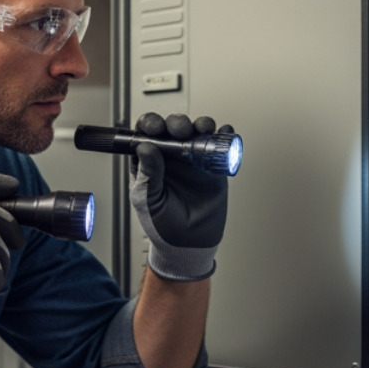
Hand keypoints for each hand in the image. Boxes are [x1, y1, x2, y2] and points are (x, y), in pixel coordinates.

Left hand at [130, 112, 229, 281]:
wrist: (189, 244)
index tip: (156, 128)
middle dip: (177, 123)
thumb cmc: (162, 225)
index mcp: (148, 162)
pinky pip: (218, 145)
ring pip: (196, 131)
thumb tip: (145, 146)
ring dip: (200, 124)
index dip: (150, 125)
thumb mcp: (148, 200)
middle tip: (182, 131)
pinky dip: (223, 135)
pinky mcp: (212, 167)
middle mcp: (170, 156)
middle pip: (172, 127)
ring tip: (204, 129)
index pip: (146, 134)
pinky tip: (223, 132)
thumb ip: (148, 174)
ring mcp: (192, 159)